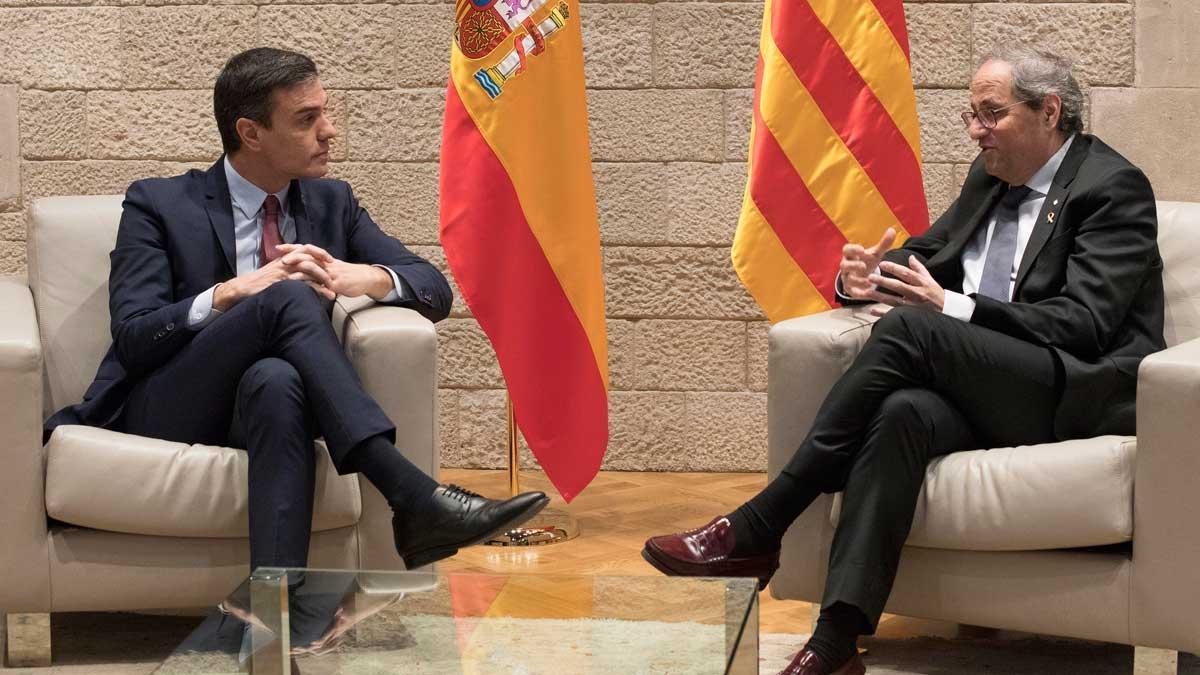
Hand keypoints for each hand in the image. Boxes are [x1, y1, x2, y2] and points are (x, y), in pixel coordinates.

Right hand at [213, 245, 335, 310]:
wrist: (245, 286)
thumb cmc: (261, 281)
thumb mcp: (276, 270)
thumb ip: (288, 268)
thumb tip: (302, 273)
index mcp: (286, 257)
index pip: (306, 250)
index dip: (319, 254)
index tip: (331, 260)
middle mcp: (287, 261)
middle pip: (310, 257)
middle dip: (325, 265)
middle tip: (336, 274)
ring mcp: (285, 270)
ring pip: (309, 270)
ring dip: (323, 280)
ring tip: (333, 290)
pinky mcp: (283, 281)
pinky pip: (302, 283)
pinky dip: (315, 289)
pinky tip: (322, 295)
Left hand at [276, 244, 395, 299]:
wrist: (367, 279)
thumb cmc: (350, 276)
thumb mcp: (334, 270)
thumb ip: (320, 269)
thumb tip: (306, 271)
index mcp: (325, 259)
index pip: (306, 250)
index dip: (292, 248)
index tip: (278, 247)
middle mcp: (326, 263)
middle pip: (307, 254)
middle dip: (292, 254)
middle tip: (278, 255)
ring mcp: (331, 273)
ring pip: (311, 266)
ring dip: (297, 266)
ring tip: (283, 268)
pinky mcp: (335, 283)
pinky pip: (320, 282)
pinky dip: (308, 282)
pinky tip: (300, 285)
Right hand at [840, 228, 895, 298]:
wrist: (861, 276)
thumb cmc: (867, 261)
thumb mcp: (875, 254)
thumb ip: (883, 244)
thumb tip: (892, 230)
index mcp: (851, 255)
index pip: (847, 250)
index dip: (853, 250)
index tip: (861, 249)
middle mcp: (846, 267)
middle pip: (844, 265)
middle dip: (853, 266)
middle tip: (863, 266)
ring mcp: (847, 278)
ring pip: (848, 279)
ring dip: (858, 280)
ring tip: (869, 281)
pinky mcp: (850, 289)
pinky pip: (852, 292)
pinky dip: (859, 293)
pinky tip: (868, 293)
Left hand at [865, 256, 944, 315]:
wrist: (947, 313)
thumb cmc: (937, 295)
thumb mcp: (930, 280)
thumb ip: (919, 269)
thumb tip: (910, 257)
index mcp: (922, 283)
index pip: (907, 274)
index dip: (894, 268)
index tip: (881, 263)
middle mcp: (918, 294)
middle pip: (899, 286)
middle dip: (884, 282)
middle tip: (870, 277)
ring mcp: (914, 307)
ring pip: (895, 301)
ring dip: (880, 297)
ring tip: (867, 292)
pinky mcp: (911, 317)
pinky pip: (895, 315)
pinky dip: (883, 314)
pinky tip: (872, 311)